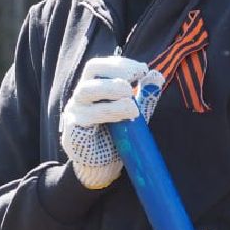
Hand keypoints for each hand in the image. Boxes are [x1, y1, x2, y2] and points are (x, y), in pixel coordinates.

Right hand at [60, 56, 164, 189]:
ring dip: (111, 92)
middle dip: (116, 72)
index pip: (102, 65)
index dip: (121, 64)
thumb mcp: (133, 113)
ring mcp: (75, 111)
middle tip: (134, 81)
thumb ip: (144, 96)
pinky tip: (124, 118)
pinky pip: (87, 116)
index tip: (143, 70)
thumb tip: (157, 75)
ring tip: (132, 105)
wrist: (102, 166)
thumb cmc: (115, 135)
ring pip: (87, 91)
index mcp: (94, 87)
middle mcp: (81, 95)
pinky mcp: (73, 129)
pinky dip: (108, 113)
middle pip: (92, 70)